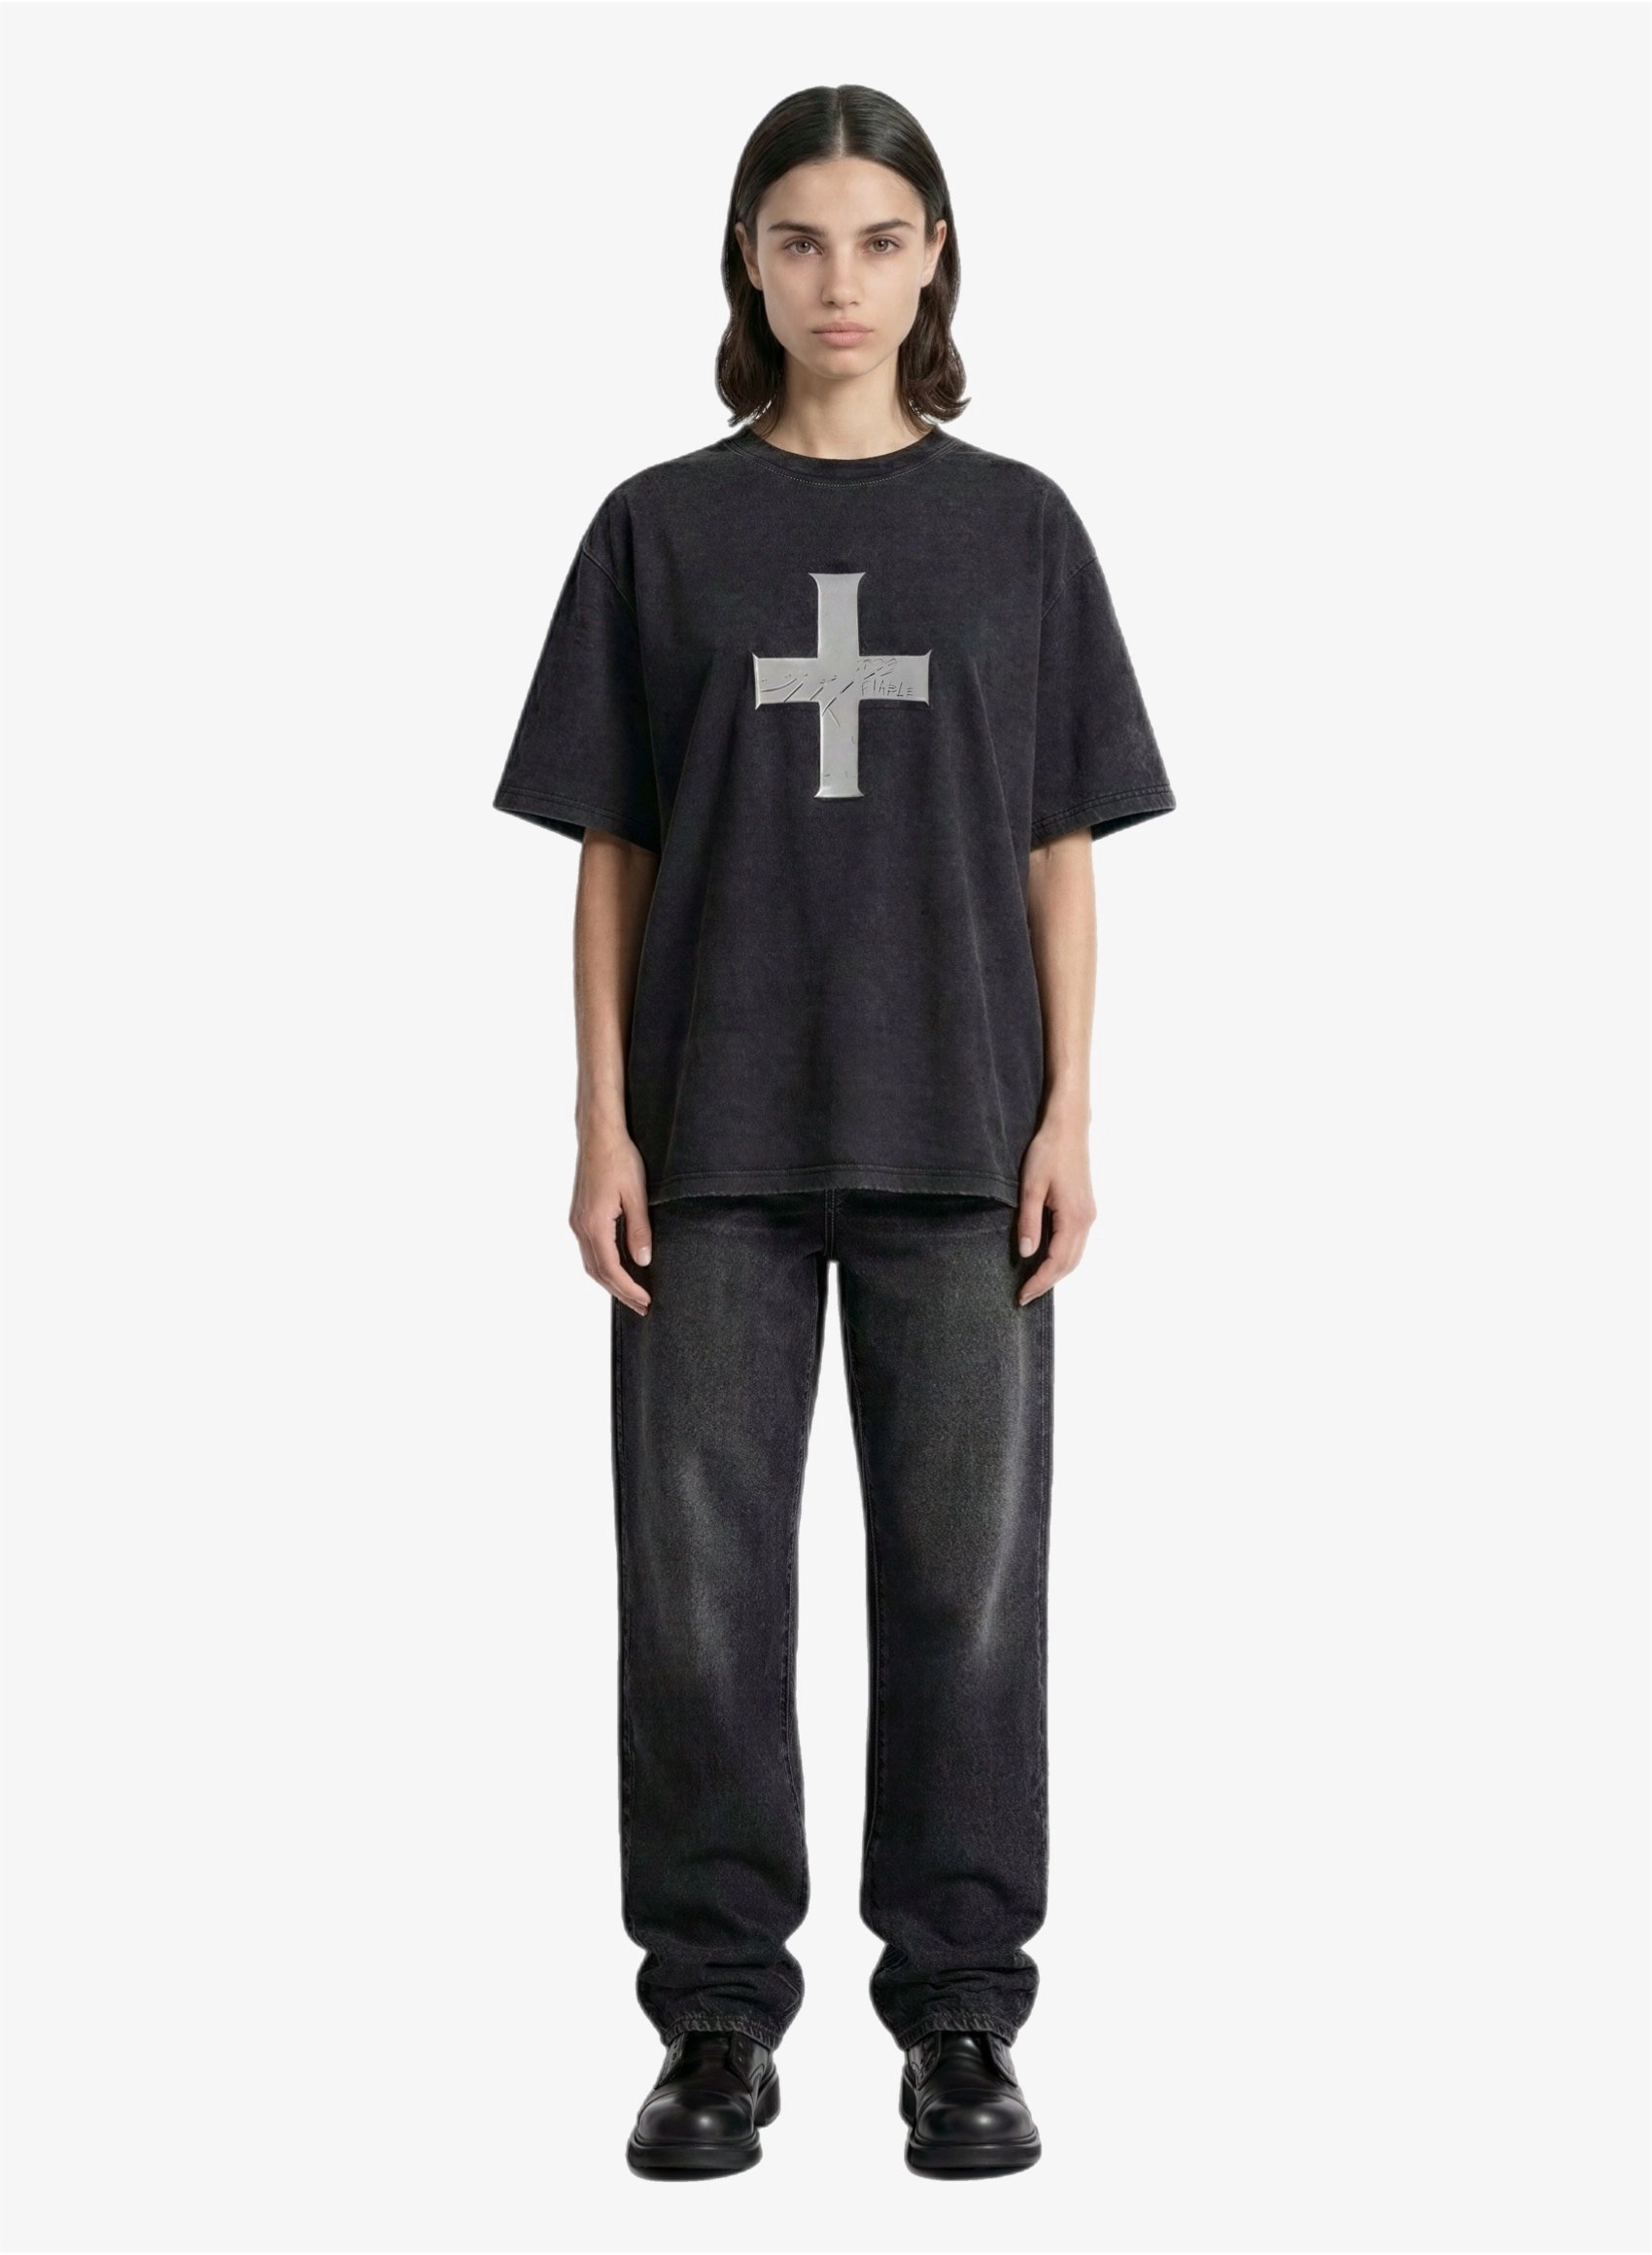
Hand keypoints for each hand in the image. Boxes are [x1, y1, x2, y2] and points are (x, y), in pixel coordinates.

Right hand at [571, 1126, 652, 1313]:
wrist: (599, 1136)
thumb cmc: (619, 1159)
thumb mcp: (636, 1194)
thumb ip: (639, 1229)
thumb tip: (643, 1261)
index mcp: (594, 1224)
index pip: (610, 1269)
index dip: (628, 1289)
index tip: (646, 1302)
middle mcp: (580, 1226)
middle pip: (597, 1272)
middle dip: (620, 1293)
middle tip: (642, 1308)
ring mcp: (577, 1221)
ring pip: (591, 1263)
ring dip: (610, 1282)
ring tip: (632, 1294)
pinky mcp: (580, 1215)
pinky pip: (589, 1250)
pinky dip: (603, 1266)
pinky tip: (618, 1269)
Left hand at [1015, 1113, 1096, 1305]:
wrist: (1068, 1128)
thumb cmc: (1047, 1152)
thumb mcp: (1031, 1187)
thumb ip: (1029, 1221)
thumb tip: (1027, 1253)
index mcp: (1073, 1218)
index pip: (1056, 1262)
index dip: (1039, 1281)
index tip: (1022, 1295)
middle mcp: (1086, 1220)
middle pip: (1069, 1264)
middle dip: (1048, 1282)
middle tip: (1025, 1296)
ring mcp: (1089, 1214)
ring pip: (1075, 1255)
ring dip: (1057, 1272)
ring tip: (1034, 1282)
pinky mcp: (1086, 1208)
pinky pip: (1076, 1242)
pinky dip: (1063, 1257)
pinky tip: (1048, 1258)